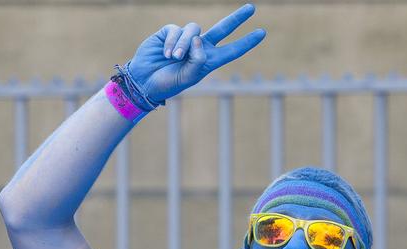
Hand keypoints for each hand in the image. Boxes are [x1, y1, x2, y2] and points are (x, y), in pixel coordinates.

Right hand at [126, 4, 265, 104]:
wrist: (144, 79)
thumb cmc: (168, 82)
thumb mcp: (188, 76)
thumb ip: (197, 60)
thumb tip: (199, 38)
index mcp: (209, 60)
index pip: (232, 50)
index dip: (246, 42)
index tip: (262, 32)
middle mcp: (200, 47)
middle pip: (223, 29)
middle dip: (237, 18)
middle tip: (252, 7)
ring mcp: (186, 38)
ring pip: (193, 30)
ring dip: (184, 44)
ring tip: (174, 57)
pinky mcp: (170, 32)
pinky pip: (176, 30)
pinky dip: (172, 42)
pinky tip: (165, 53)